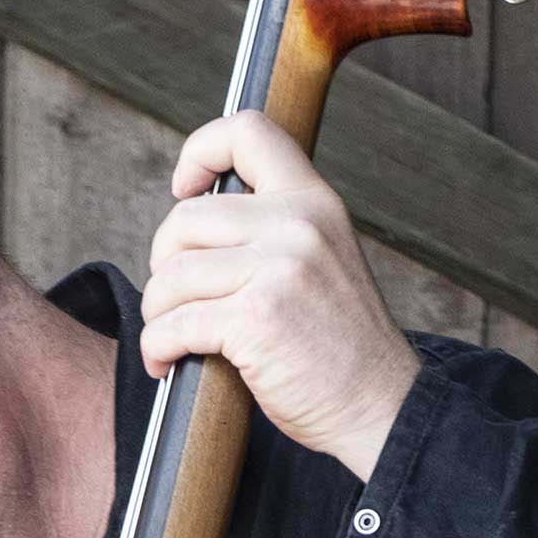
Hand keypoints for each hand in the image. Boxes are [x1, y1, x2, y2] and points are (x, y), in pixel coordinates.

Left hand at [139, 110, 419, 481]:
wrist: (379, 406)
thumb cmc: (339, 346)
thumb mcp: (322, 260)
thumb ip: (273, 232)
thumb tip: (190, 223)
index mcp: (315, 202)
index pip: (249, 131)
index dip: (200, 150)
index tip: (184, 187)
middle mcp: (299, 224)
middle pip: (185, 219)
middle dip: (164, 265)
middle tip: (176, 300)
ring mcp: (279, 269)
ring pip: (171, 276)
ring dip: (158, 313)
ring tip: (171, 338)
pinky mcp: (256, 318)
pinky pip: (172, 324)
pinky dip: (157, 348)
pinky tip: (167, 363)